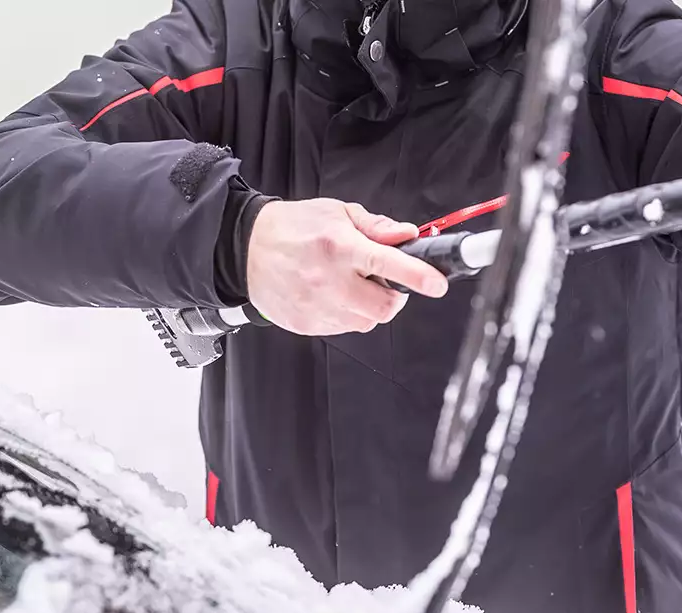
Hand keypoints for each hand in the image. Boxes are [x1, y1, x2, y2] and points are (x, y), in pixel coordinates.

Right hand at [246, 199, 448, 335]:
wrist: (244, 249)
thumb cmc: (293, 228)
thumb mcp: (336, 213)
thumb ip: (376, 226)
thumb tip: (408, 235)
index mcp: (339, 247)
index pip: (388, 264)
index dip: (418, 276)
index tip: (437, 284)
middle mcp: (328, 280)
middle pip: (384, 306)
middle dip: (394, 296)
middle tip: (382, 281)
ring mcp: (317, 306)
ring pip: (367, 322)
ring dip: (370, 307)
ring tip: (350, 285)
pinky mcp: (307, 324)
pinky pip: (344, 329)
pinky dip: (348, 315)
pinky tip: (332, 295)